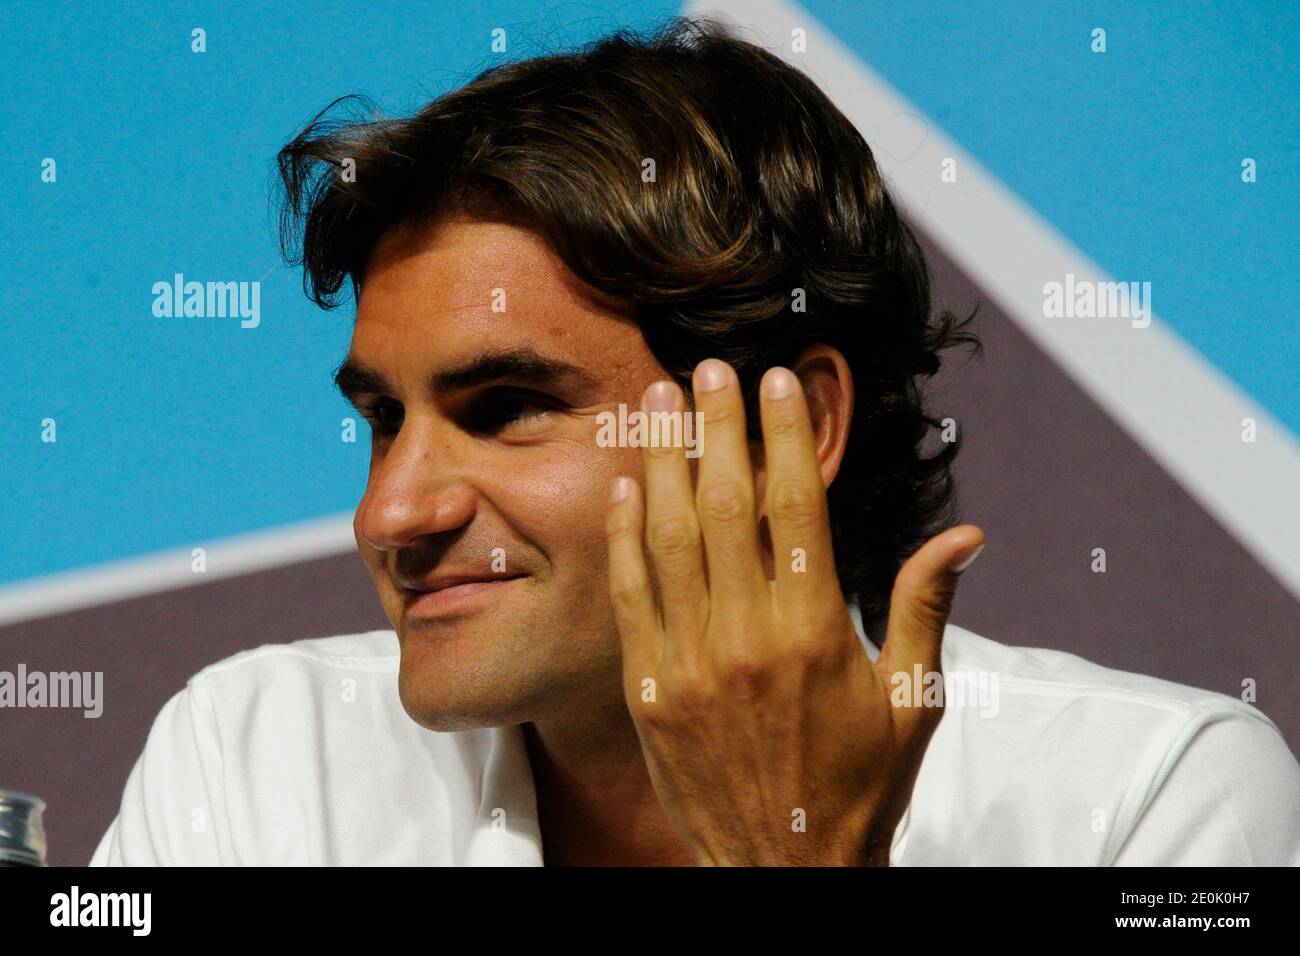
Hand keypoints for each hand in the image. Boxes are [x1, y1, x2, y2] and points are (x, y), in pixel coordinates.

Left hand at [604, 358, 984, 865]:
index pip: (796, 505)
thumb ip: (926, 609)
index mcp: (817, 630)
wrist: (785, 871)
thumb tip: (966, 534)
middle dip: (716, 426)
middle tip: (709, 368)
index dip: (784, 435)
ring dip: (662, 461)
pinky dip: (624, 537)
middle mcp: (748, 635)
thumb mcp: (913, 701)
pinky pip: (631, 595)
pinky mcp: (648, 689)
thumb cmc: (861, 786)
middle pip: (725, 503)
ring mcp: (689, 661)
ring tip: (658, 400)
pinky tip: (624, 487)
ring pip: (669, 537)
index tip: (777, 381)